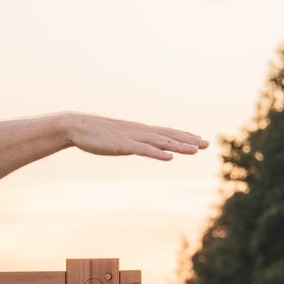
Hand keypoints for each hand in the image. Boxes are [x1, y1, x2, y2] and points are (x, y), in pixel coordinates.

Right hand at [64, 114, 207, 160]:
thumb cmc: (95, 134)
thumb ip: (128, 141)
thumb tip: (135, 146)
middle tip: (206, 144)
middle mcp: (140, 132)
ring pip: (160, 142)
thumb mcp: (116, 137)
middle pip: (168, 136)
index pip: (166, 133)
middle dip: (188, 140)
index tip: (198, 140)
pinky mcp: (123, 145)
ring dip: (179, 146)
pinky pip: (144, 150)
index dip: (183, 136)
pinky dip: (157, 153)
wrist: (77, 126)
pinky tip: (169, 158)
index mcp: (139, 131)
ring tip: (195, 150)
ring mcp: (132, 138)